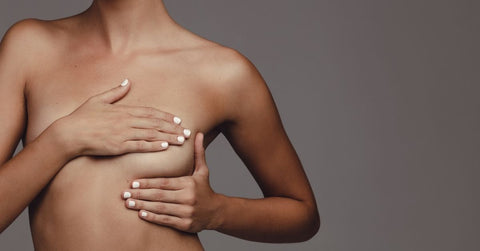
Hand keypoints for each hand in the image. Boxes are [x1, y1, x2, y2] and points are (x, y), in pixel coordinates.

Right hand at [50, 79, 190, 157]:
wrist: (69, 134)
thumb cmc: (81, 117)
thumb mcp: (98, 100)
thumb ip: (115, 92)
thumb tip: (127, 81)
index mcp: (123, 110)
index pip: (150, 112)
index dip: (166, 116)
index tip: (179, 120)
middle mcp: (126, 121)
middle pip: (155, 123)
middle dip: (173, 128)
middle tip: (188, 132)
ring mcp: (123, 133)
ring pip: (151, 134)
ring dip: (168, 137)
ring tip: (181, 140)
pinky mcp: (118, 146)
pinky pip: (140, 145)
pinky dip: (153, 146)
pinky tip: (165, 147)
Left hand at [121, 132, 221, 232]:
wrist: (217, 212)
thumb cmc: (205, 189)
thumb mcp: (203, 171)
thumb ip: (198, 153)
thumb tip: (198, 133)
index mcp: (189, 184)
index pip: (164, 183)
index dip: (147, 183)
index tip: (133, 182)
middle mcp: (187, 198)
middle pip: (159, 195)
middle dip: (140, 194)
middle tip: (125, 194)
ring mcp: (186, 212)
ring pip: (160, 208)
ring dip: (142, 206)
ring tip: (129, 203)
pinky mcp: (185, 224)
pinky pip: (166, 220)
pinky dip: (152, 217)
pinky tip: (141, 214)